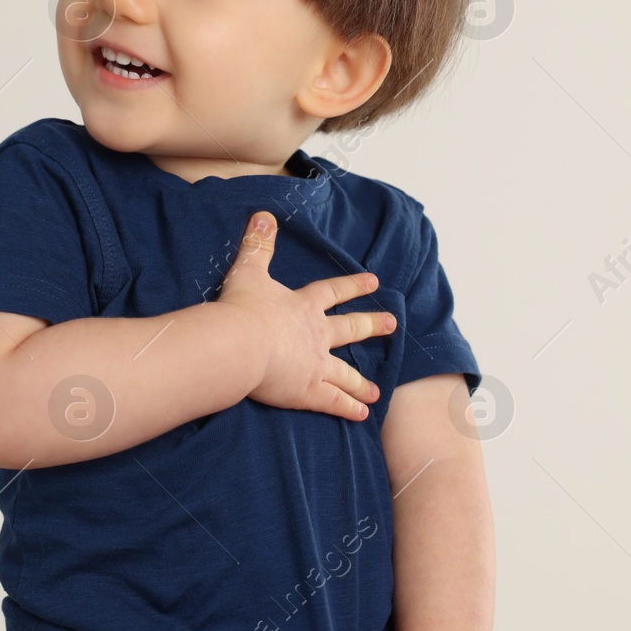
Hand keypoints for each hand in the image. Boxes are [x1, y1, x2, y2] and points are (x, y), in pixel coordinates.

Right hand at [216, 210, 394, 421]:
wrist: (239, 344)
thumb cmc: (242, 308)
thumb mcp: (248, 271)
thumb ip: (257, 245)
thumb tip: (263, 215)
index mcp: (304, 307)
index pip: (333, 292)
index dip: (353, 286)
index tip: (374, 282)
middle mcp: (316, 335)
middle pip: (350, 329)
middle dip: (371, 326)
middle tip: (392, 325)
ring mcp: (315, 365)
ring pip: (346, 374)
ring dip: (361, 383)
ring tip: (377, 391)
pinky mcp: (307, 391)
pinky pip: (333, 401)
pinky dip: (348, 408)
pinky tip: (361, 414)